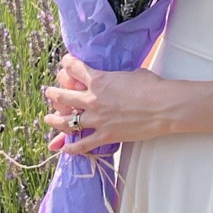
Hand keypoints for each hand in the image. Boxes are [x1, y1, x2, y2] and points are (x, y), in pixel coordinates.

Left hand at [42, 51, 176, 155]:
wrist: (163, 106)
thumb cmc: (152, 86)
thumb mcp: (132, 74)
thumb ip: (119, 78)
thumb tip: (121, 80)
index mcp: (99, 80)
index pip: (75, 69)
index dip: (67, 64)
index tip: (65, 64)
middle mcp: (93, 99)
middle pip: (63, 97)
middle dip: (53, 94)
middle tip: (49, 93)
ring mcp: (98, 119)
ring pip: (68, 122)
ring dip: (55, 120)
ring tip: (49, 119)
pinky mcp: (106, 136)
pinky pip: (83, 144)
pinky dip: (73, 147)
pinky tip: (65, 148)